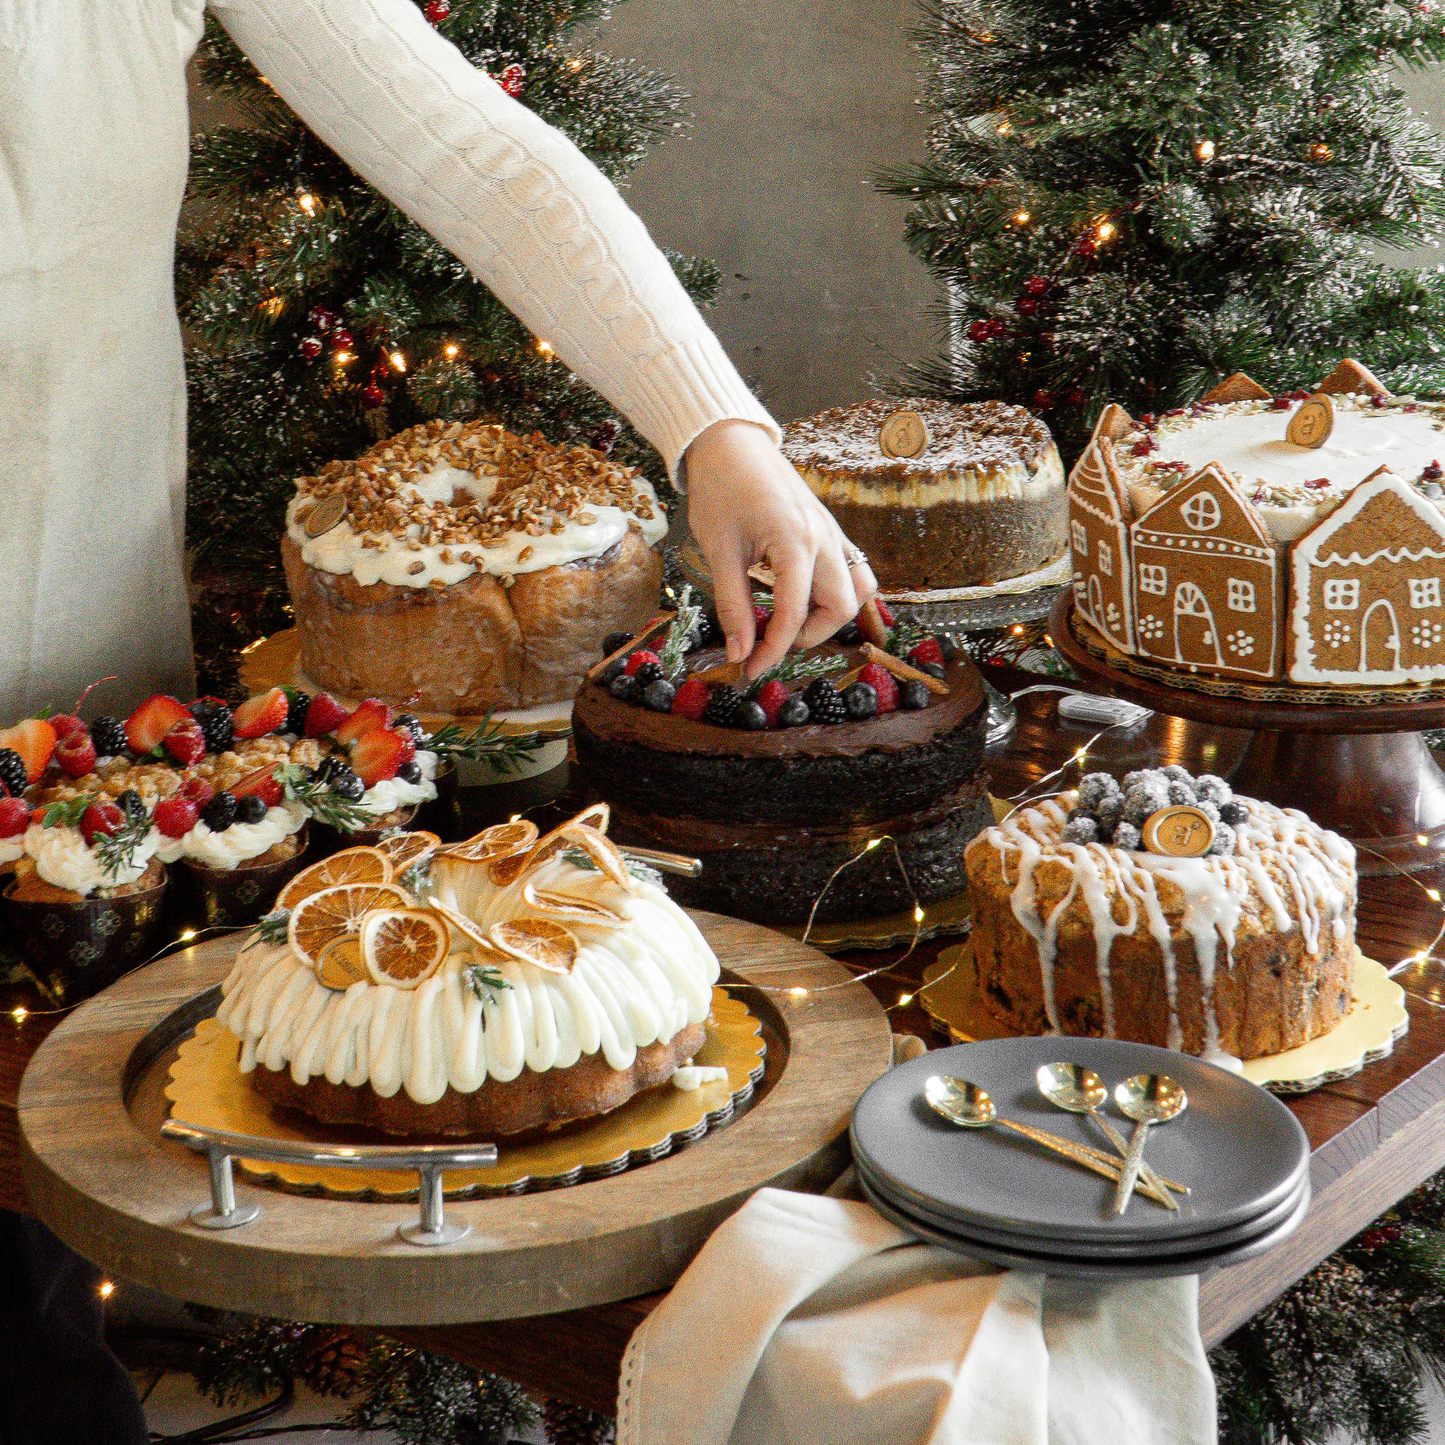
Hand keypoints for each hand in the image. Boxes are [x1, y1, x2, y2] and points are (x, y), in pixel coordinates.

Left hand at [685, 420, 877, 675]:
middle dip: (807, 635)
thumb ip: (732, 605)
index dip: (772, 650)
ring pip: (858, 589)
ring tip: (791, 620)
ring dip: (832, 615)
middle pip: (840, 608)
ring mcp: (832, 531)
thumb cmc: (719, 489)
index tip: (749, 670)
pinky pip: (854, 569)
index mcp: (795, 541)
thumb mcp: (718, 550)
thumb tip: (740, 652)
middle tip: (768, 640)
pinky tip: (805, 596)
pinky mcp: (830, 528)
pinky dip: (838, 592)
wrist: (730, 441)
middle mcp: (823, 538)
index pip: (794, 614)